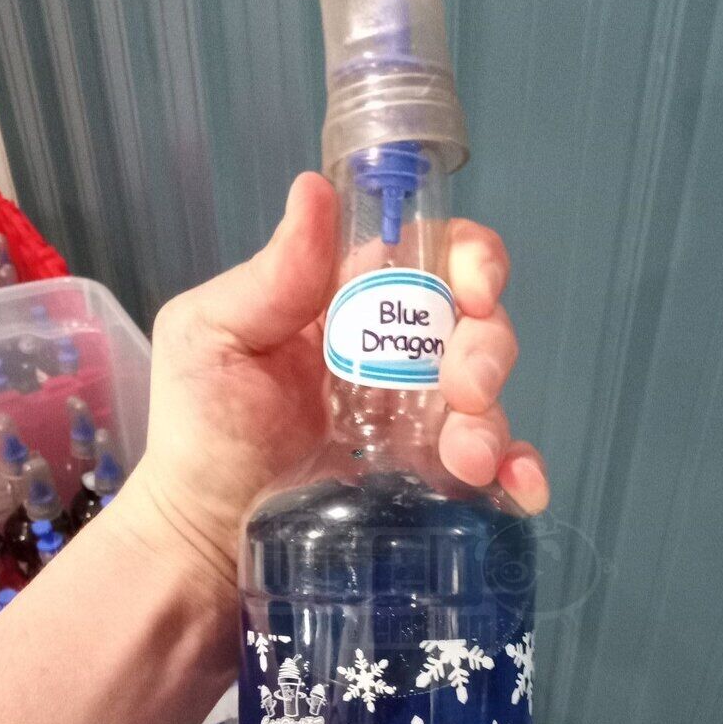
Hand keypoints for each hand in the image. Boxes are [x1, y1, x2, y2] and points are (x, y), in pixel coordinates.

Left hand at [124, 173, 548, 609]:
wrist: (202, 534)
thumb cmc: (201, 429)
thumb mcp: (212, 339)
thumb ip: (269, 277)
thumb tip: (316, 189)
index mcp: (352, 306)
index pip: (430, 258)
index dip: (469, 259)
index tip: (473, 288)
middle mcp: (396, 358)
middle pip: (476, 328)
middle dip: (487, 350)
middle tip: (463, 390)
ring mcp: (418, 424)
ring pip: (489, 402)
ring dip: (494, 423)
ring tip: (467, 460)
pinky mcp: (429, 484)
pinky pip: (494, 473)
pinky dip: (521, 477)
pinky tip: (522, 491)